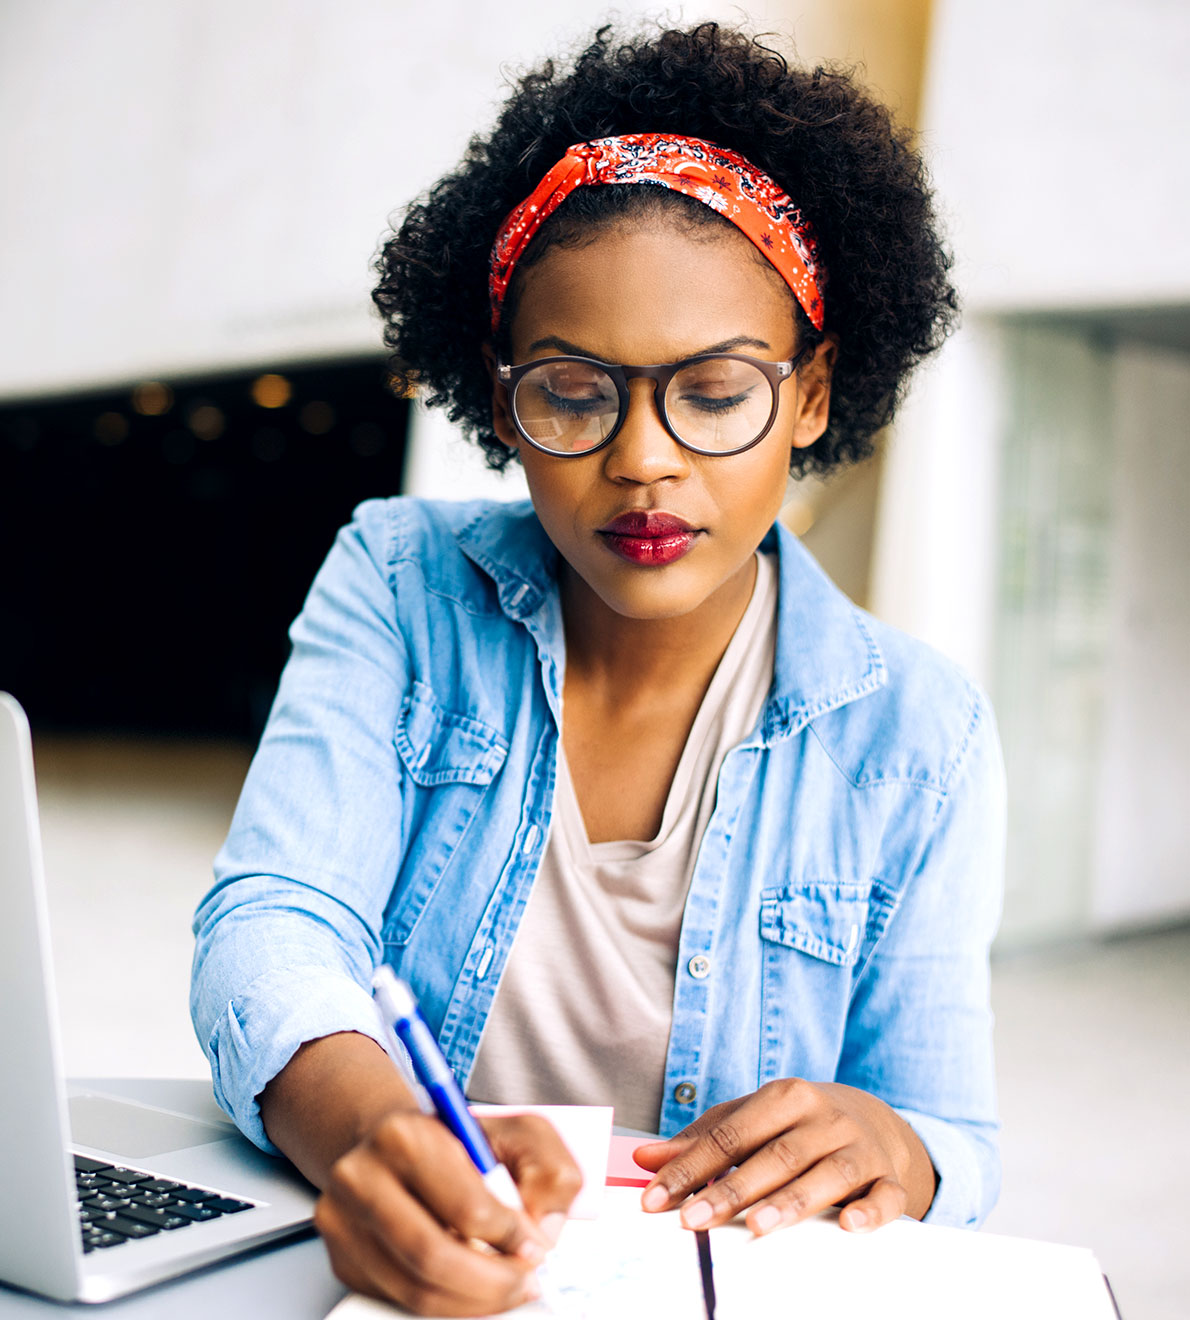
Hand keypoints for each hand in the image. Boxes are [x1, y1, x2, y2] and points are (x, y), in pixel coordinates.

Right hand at [314, 1111, 582, 1315]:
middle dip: (492, 1281)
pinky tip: (470, 1286)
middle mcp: (361, 1177)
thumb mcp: (515, 1133)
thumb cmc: (458, 1140)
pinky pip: (400, 1300)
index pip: (463, 1206)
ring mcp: (344, 1222)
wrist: (397, 1143)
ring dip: (472, 1301)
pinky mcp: (343, 1259)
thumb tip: (544, 1229)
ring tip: (505, 1286)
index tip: (534, 1246)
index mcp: (403, 1136)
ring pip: (415, 1290)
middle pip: (432, 1257)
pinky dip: (445, 1304)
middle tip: (524, 1279)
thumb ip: (546, 1170)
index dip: (509, 1236)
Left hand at [632, 1078, 935, 1236]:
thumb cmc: (795, 1124)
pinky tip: (850, 1226)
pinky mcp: (887, 1177)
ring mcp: (858, 1147)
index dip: (691, 1166)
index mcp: (784, 1096)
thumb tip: (645, 1159)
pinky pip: (884, 1195)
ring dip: (792, 1201)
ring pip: (825, 1174)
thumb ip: (700, 1140)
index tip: (657, 1198)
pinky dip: (871, 1211)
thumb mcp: (749, 1119)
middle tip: (694, 1220)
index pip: (730, 1134)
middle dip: (731, 1189)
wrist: (871, 1118)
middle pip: (774, 1155)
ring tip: (757, 1225)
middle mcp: (823, 1117)